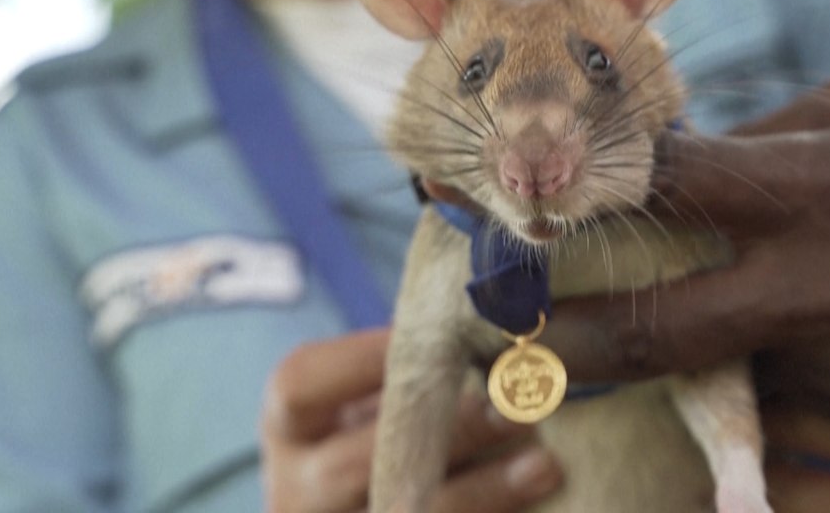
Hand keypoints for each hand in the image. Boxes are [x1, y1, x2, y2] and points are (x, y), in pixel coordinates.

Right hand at [261, 328, 562, 511]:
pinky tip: (534, 494)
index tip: (444, 338)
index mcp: (287, 425)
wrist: (373, 497)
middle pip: (355, 462)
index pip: (300, 385)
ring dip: (481, 491)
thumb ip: (413, 370)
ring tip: (542, 464)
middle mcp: (294, 487)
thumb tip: (494, 333)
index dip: (366, 358)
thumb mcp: (376, 394)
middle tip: (513, 407)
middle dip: (446, 433)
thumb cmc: (388, 424)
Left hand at [543, 74, 829, 432]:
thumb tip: (682, 167)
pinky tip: (823, 322)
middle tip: (517, 345)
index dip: (591, 197)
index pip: (670, 192)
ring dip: (707, 349)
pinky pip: (810, 390)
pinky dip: (791, 359)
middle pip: (665, 329)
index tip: (536, 210)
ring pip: (740, 370)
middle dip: (579, 343)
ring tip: (694, 320)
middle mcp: (826, 287)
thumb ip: (764, 146)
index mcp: (816, 189)